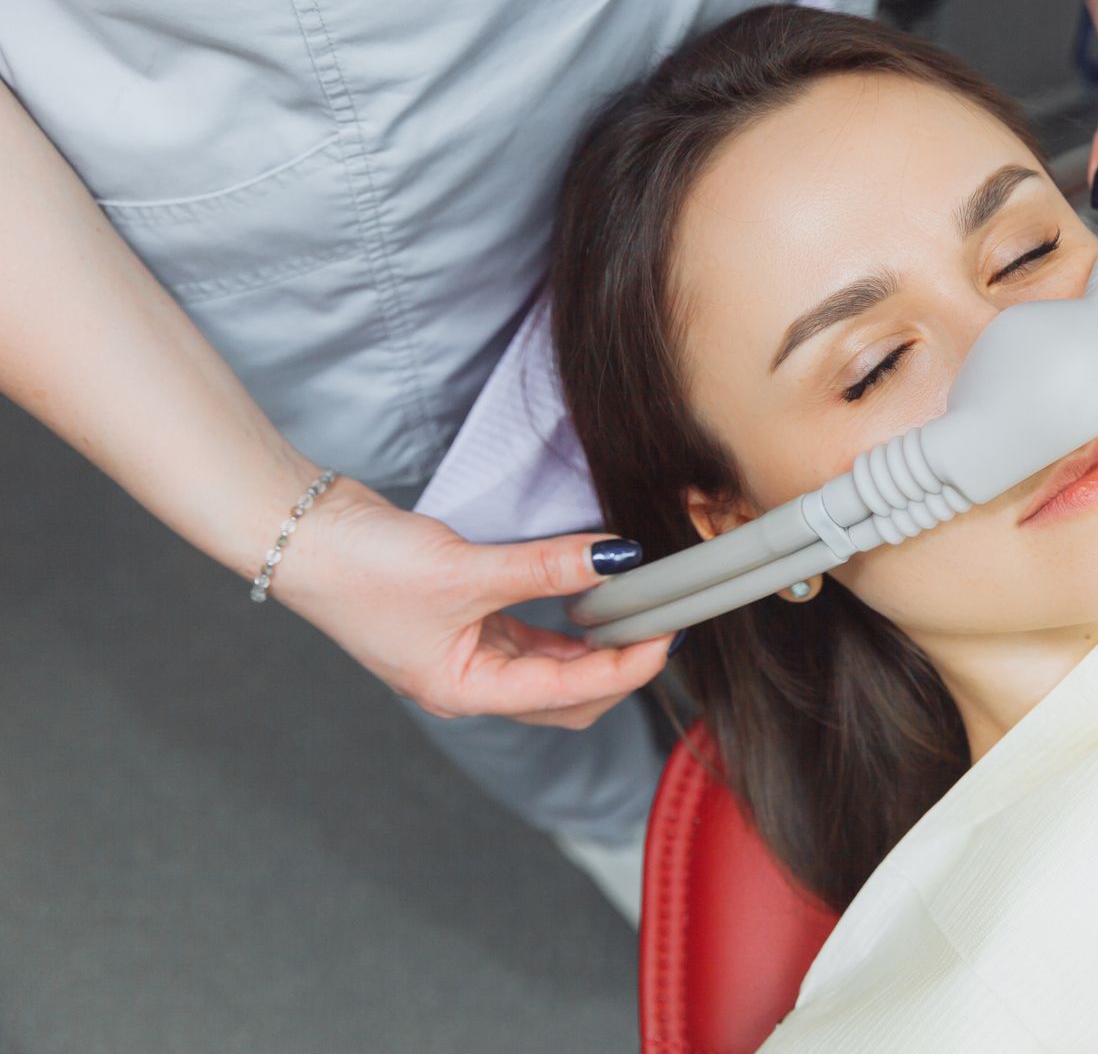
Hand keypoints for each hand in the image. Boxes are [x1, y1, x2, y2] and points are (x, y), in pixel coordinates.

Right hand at [267, 476, 667, 727]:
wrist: (300, 533)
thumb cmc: (363, 568)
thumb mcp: (466, 569)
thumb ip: (545, 566)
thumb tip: (618, 558)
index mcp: (466, 691)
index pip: (568, 693)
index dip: (624, 667)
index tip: (664, 633)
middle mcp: (470, 682)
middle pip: (565, 696)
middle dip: (616, 668)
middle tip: (659, 625)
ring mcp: (466, 652)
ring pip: (551, 664)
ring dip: (593, 644)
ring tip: (636, 610)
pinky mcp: (464, 619)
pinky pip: (530, 632)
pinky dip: (564, 619)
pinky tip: (590, 596)